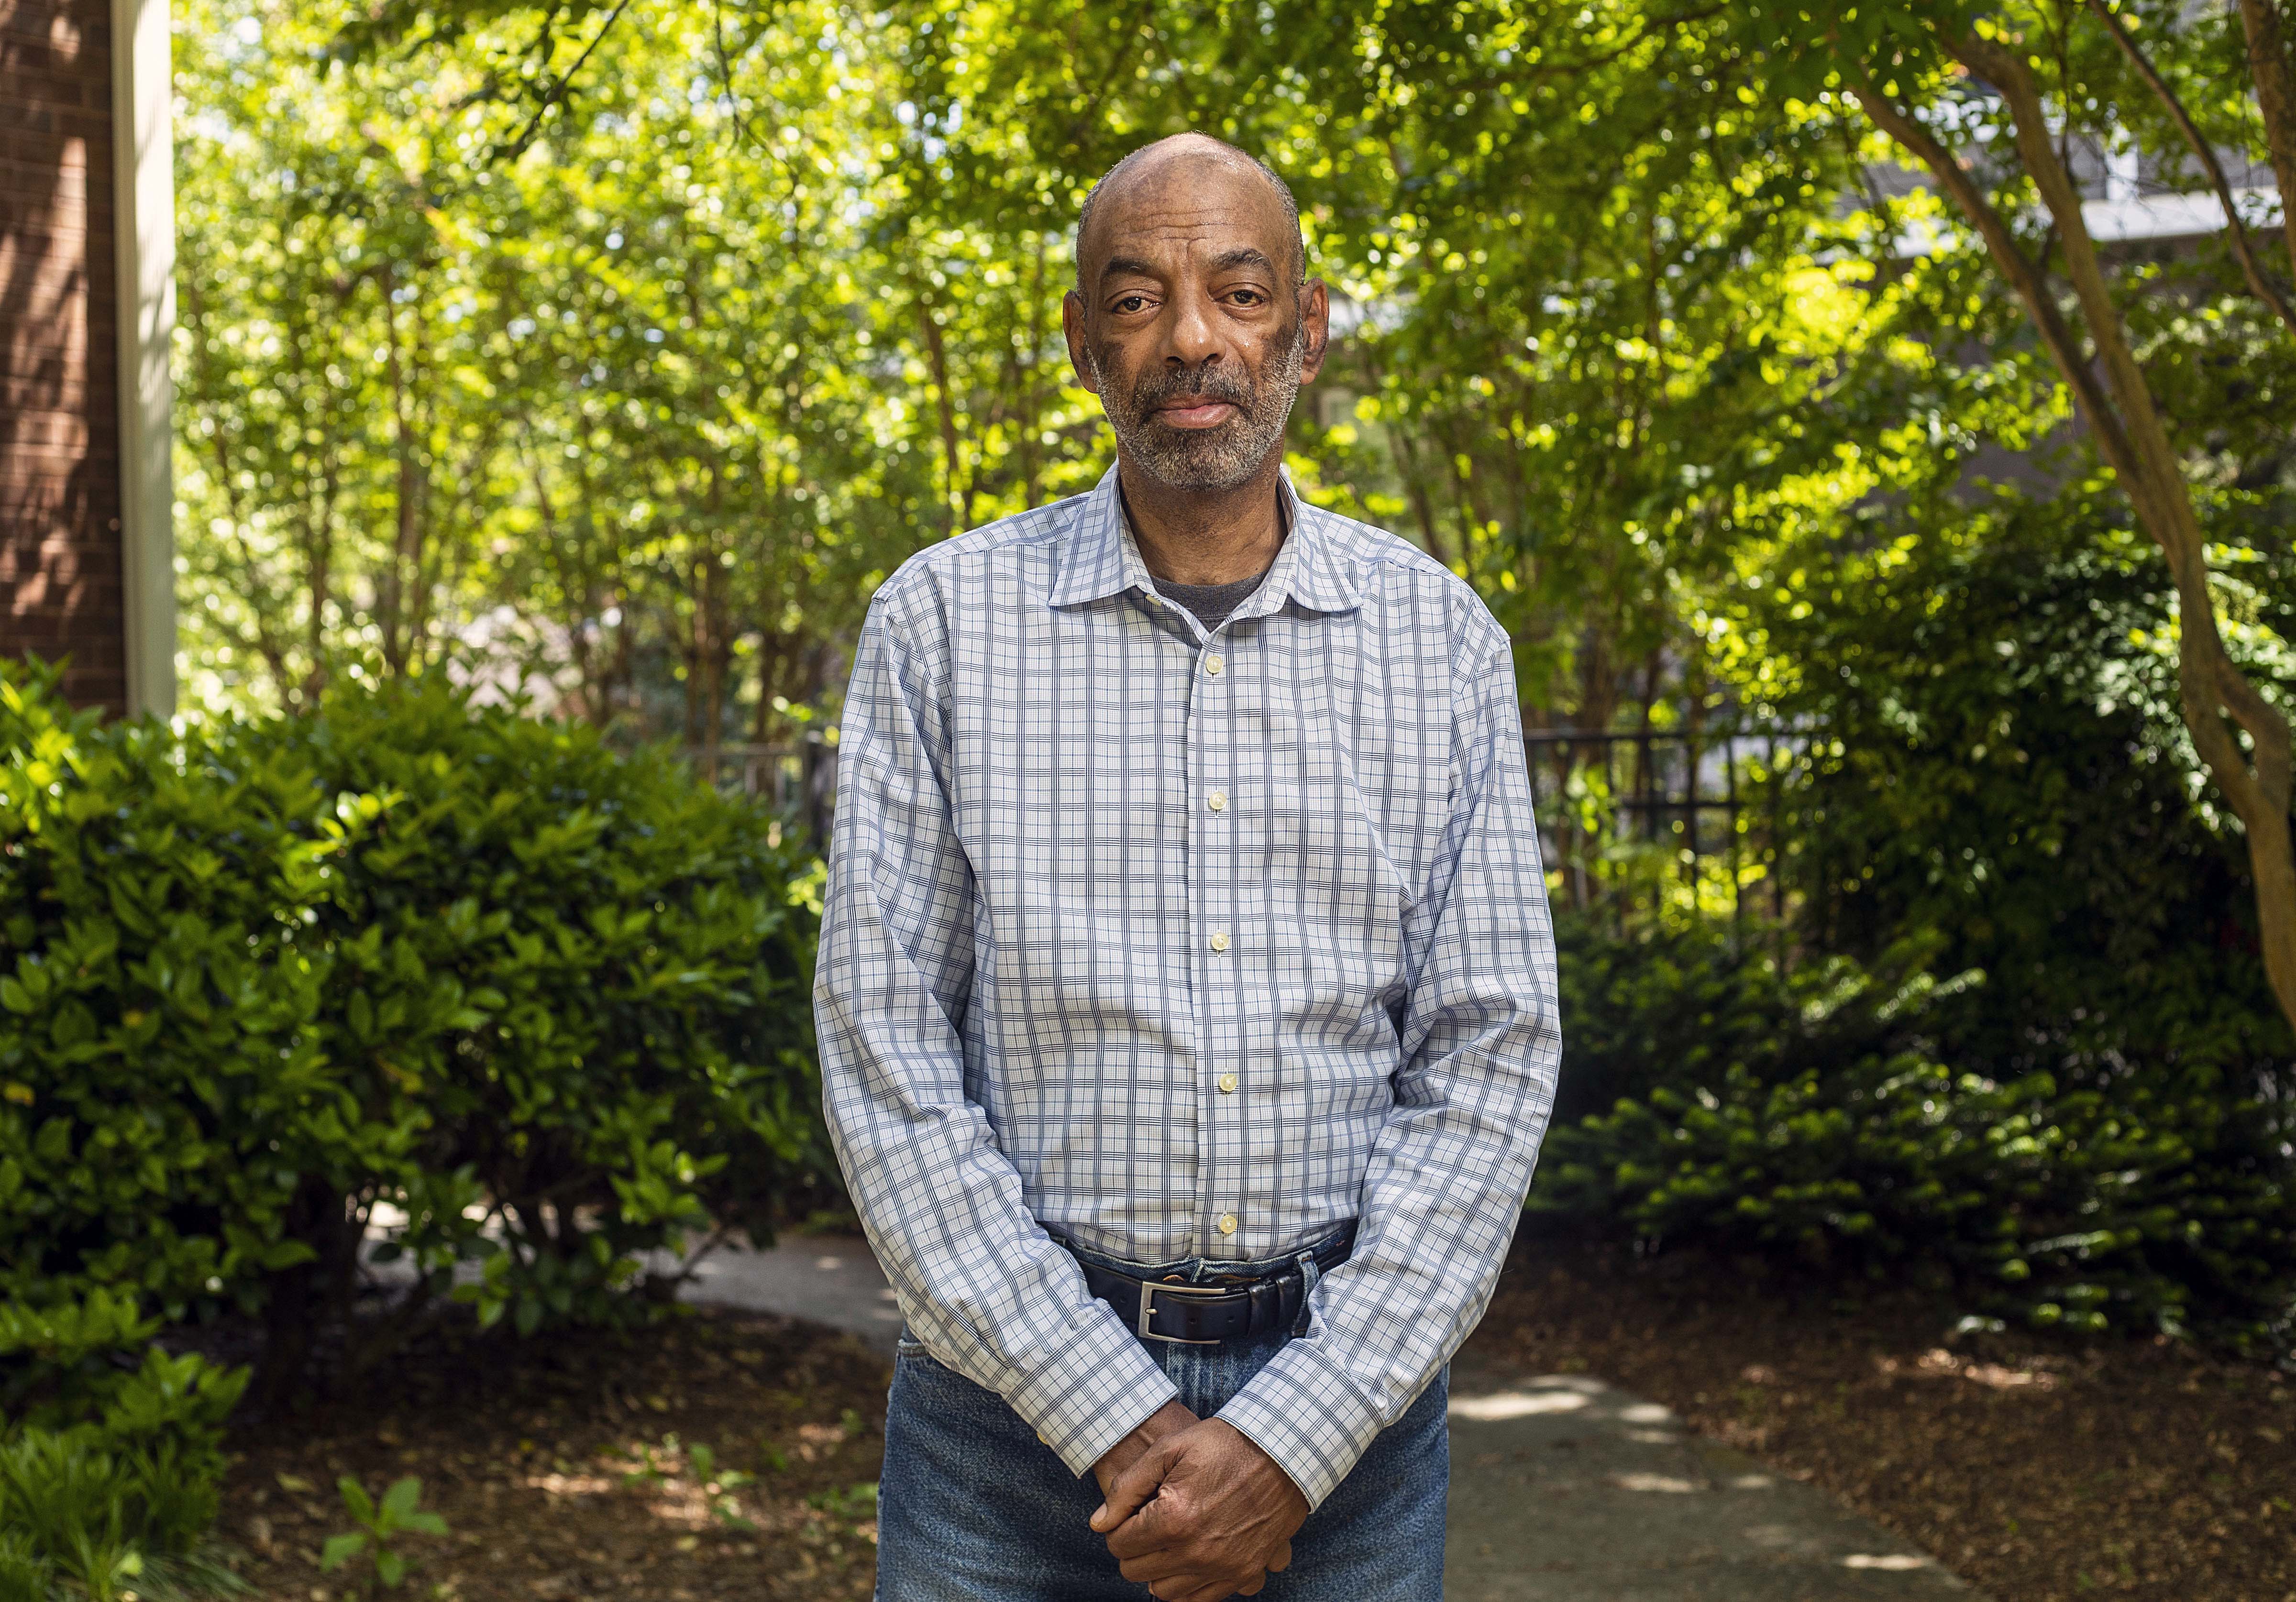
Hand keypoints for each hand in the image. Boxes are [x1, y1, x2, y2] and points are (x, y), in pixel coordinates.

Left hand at [1090, 1419, 1308, 1601]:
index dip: (1119, 1526)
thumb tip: (1098, 1523)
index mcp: (1173, 1518)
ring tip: (1170, 1540)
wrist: (1282, 1451)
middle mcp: (1196, 1551)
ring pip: (1166, 1591)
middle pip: (1137, 1571)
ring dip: (1160, 1569)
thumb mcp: (1169, 1449)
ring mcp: (1222, 1567)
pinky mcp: (1244, 1573)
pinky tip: (1192, 1557)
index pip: (1119, 1544)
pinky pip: (1202, 1598)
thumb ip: (1127, 1488)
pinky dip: (1191, 1583)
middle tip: (1149, 1525)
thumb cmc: (1223, 1444)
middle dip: (1135, 1549)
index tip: (1132, 1512)